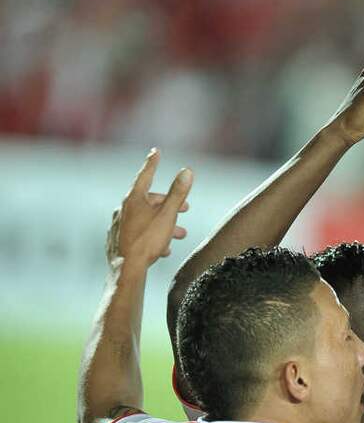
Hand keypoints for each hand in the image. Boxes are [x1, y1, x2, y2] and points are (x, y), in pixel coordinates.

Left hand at [107, 148, 192, 266]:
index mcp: (133, 199)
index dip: (153, 163)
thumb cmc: (147, 241)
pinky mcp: (117, 240)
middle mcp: (123, 209)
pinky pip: (138, 233)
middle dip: (169, 205)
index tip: (156, 152)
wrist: (126, 270)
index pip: (145, 175)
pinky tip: (162, 248)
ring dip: (164, 224)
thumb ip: (178, 193)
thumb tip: (187, 171)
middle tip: (185, 209)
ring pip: (145, 219)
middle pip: (149, 201)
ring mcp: (118, 225)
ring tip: (178, 235)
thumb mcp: (168, 215)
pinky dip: (152, 236)